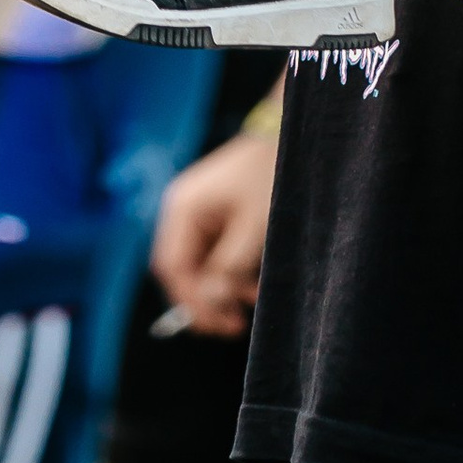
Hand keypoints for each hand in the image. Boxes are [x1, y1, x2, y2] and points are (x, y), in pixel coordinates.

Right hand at [152, 127, 276, 335]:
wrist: (289, 137)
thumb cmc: (270, 177)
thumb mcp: (253, 228)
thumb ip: (228, 268)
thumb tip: (209, 304)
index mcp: (182, 208)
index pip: (172, 267)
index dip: (190, 301)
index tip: (216, 324)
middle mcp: (182, 211)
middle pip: (182, 270)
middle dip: (205, 300)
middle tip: (232, 326)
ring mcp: (196, 213)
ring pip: (198, 266)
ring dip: (220, 290)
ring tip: (246, 308)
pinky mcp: (214, 216)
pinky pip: (212, 254)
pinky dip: (228, 274)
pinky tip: (249, 289)